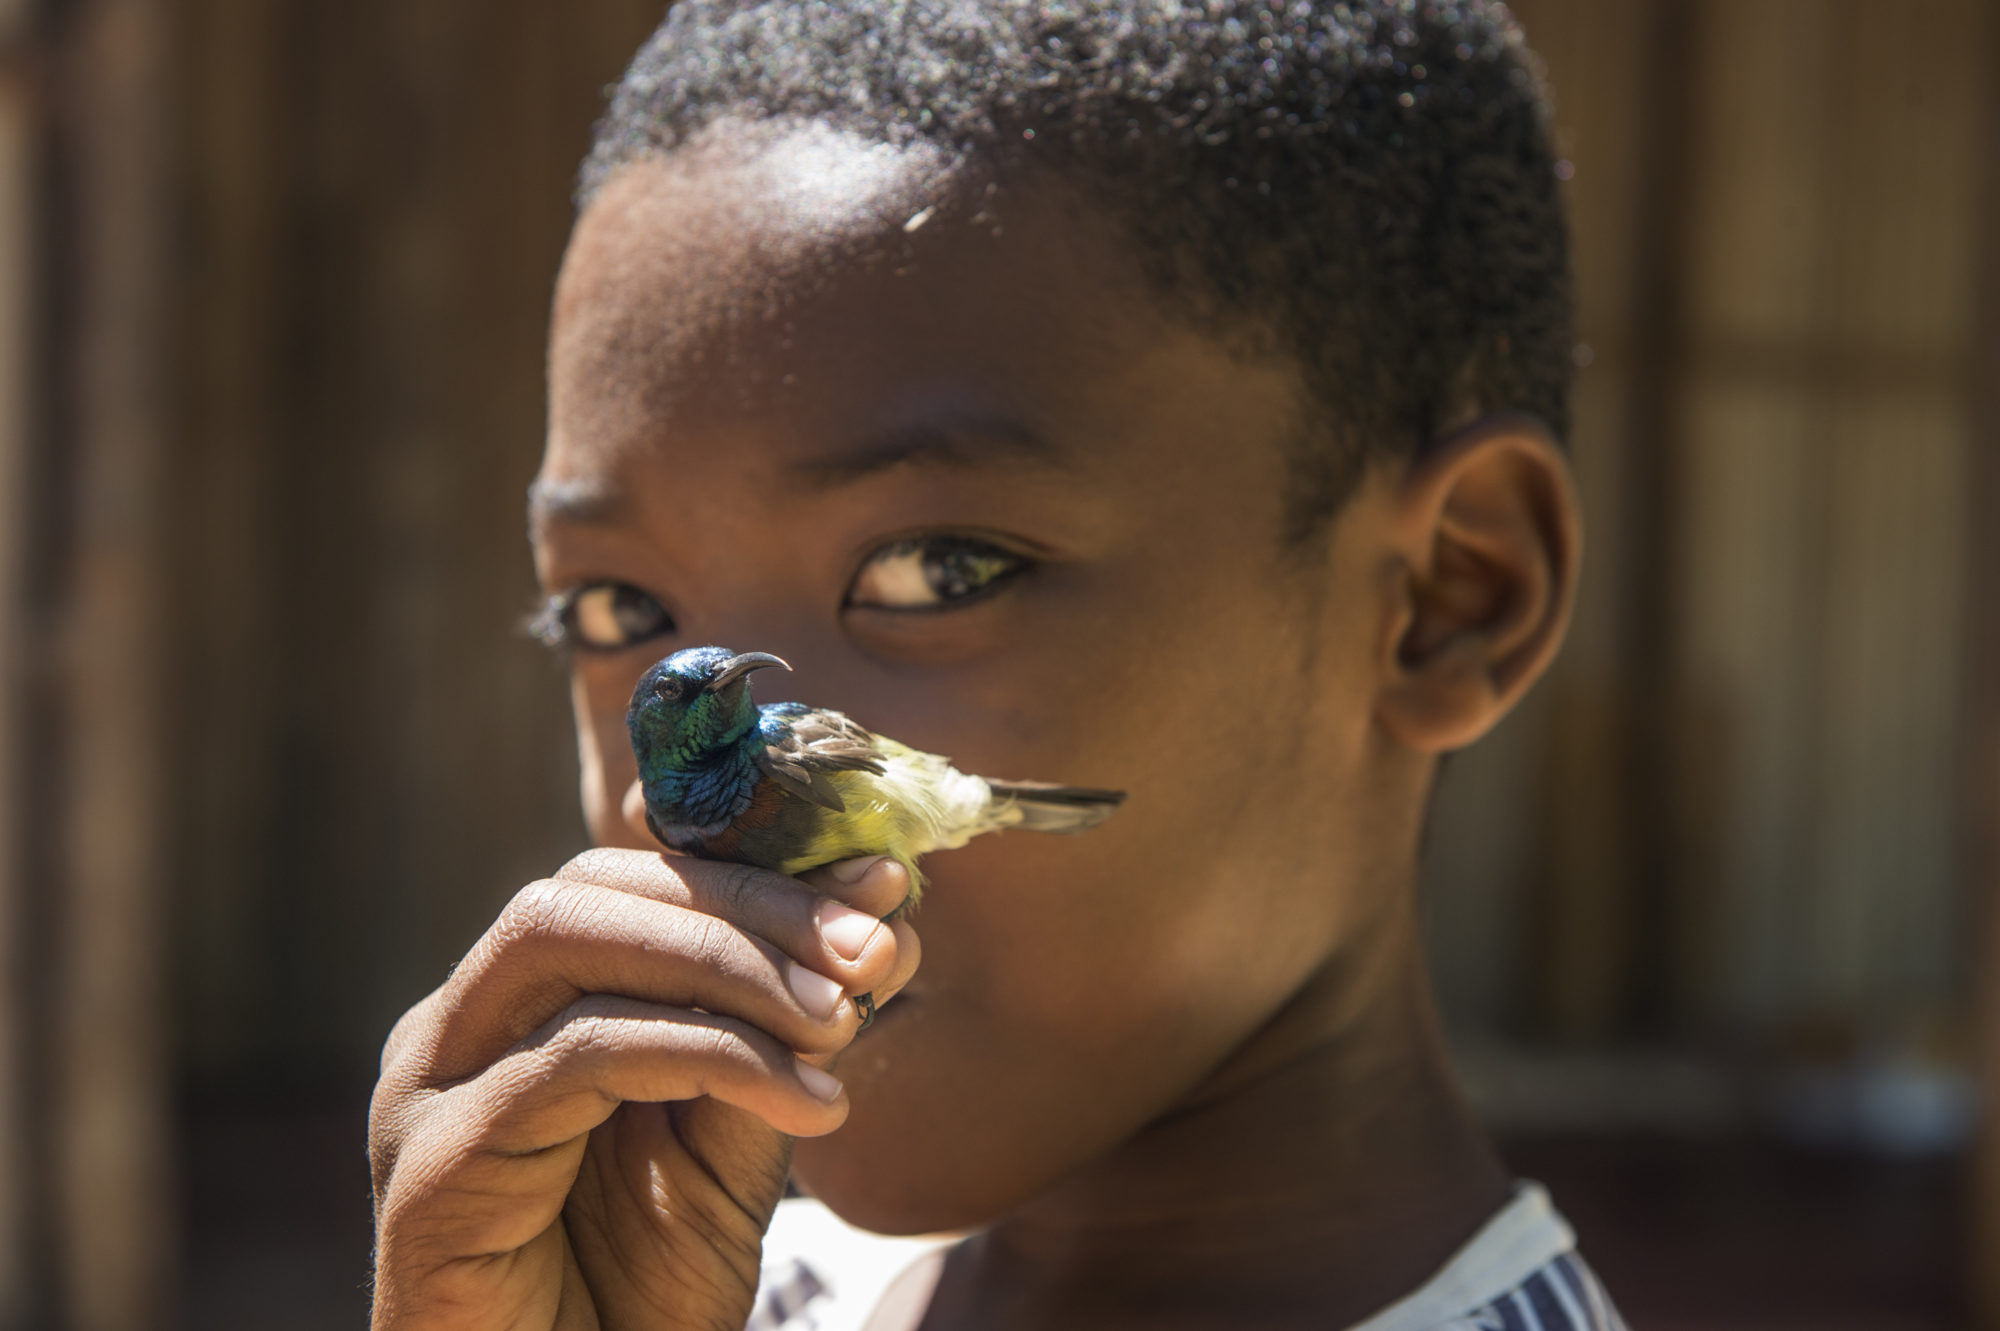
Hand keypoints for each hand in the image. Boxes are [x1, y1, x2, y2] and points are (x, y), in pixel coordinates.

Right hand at [368, 837, 918, 1329]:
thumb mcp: (732, 1141)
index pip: (628, 882)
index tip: (883, 886)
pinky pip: (575, 1056)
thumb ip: (781, 1035)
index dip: (757, 872)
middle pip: (592, 887)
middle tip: (871, 953)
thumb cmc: (640, 1295)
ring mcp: (428, 1092)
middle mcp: (455, 1030)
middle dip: (748, 906)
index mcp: (516, 1010)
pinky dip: (704, 1053)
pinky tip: (803, 1099)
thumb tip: (884, 922)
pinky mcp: (433, 1168)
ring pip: (568, 940)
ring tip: (841, 1025)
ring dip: (729, 966)